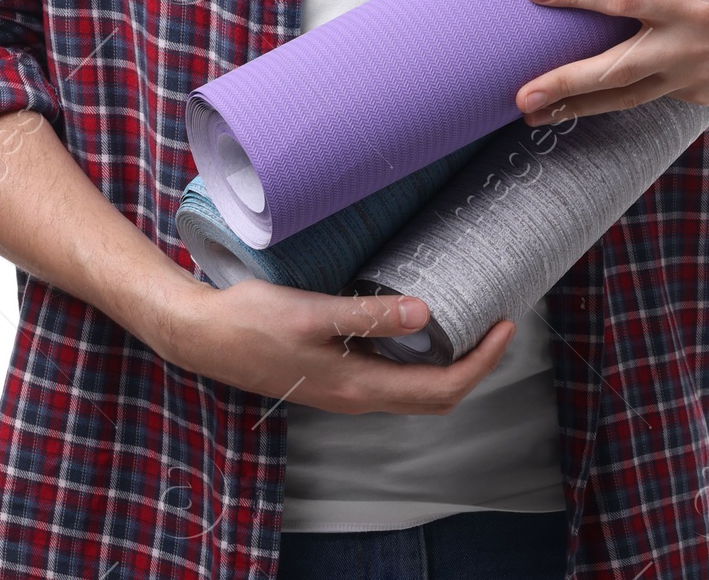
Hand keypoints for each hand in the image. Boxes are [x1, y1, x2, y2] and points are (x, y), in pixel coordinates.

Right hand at [146, 276, 516, 414]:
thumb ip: (367, 314)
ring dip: (448, 363)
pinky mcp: (333, 374)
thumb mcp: (311, 311)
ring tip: (469, 320)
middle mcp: (356, 395)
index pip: (439, 388)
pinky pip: (390, 376)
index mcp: (357, 386)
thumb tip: (425, 313)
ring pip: (413, 388)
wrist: (202, 336)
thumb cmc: (251, 322)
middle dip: (474, 365)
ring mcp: (344, 388)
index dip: (480, 362)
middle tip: (500, 323)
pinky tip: (417, 323)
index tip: (506, 325)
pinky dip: (417, 357)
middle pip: (434, 396)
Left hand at [514, 0, 708, 122]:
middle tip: (518, 94)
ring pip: (627, 97)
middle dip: (564, 82)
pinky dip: (614, 101)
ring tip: (532, 114)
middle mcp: (691, 50)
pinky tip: (582, 97)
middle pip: (615, 70)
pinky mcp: (700, 94)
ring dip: (578, 105)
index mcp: (698, 6)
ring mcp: (695, 79)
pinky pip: (650, 95)